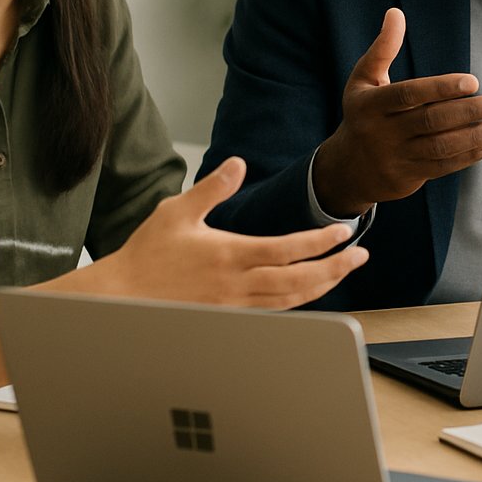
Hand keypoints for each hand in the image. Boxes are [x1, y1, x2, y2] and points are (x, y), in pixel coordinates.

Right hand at [79, 157, 368, 309]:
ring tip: (345, 269)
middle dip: (336, 267)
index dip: (321, 241)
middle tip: (361, 254)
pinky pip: (274, 312)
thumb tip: (238, 163)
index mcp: (229, 255)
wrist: (120, 300)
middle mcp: (237, 285)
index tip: (343, 232)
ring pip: (291, 300)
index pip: (288, 249)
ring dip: (324, 285)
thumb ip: (212, 188)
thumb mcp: (177, 211)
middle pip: (299, 280)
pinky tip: (311, 291)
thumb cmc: (147, 254)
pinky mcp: (230, 318)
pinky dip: (300, 301)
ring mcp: (235, 306)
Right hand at [314, 7, 481, 214]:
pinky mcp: (410, 176)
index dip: (442, 88)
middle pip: (432, 122)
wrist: (349, 168)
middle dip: (471, 112)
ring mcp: (397, 158)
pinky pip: (445, 166)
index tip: (473, 82)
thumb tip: (396, 13)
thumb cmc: (363, 115)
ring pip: (443, 147)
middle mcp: (382, 133)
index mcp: (371, 105)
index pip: (409, 95)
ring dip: (477, 135)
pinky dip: (471, 154)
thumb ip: (382, 48)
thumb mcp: (363, 80)